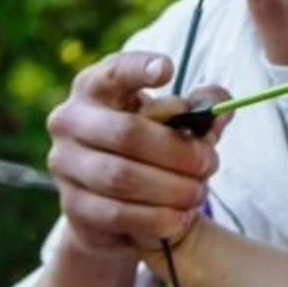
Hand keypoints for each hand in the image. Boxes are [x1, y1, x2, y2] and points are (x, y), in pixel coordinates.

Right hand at [44, 51, 225, 257]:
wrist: (110, 203)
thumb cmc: (149, 144)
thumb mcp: (174, 119)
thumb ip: (202, 108)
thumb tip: (222, 108)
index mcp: (95, 87)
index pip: (114, 71)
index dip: (138, 68)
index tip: (168, 69)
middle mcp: (70, 120)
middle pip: (126, 133)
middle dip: (177, 150)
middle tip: (210, 163)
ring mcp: (65, 164)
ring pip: (121, 177)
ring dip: (170, 188)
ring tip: (199, 193)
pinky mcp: (72, 206)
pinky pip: (116, 214)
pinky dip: (154, 218)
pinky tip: (181, 218)